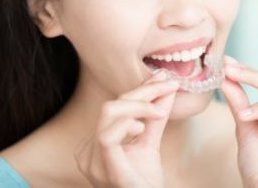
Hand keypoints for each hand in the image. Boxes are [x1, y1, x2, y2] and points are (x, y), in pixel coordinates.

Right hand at [74, 70, 178, 187]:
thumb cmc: (145, 183)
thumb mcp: (151, 143)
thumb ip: (155, 117)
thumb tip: (167, 87)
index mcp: (96, 143)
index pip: (115, 106)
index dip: (140, 89)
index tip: (164, 79)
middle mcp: (89, 151)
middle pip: (111, 105)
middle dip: (141, 92)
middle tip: (167, 86)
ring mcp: (92, 161)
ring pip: (108, 114)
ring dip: (138, 105)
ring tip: (158, 112)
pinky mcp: (104, 169)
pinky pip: (108, 136)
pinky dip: (128, 123)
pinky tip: (142, 128)